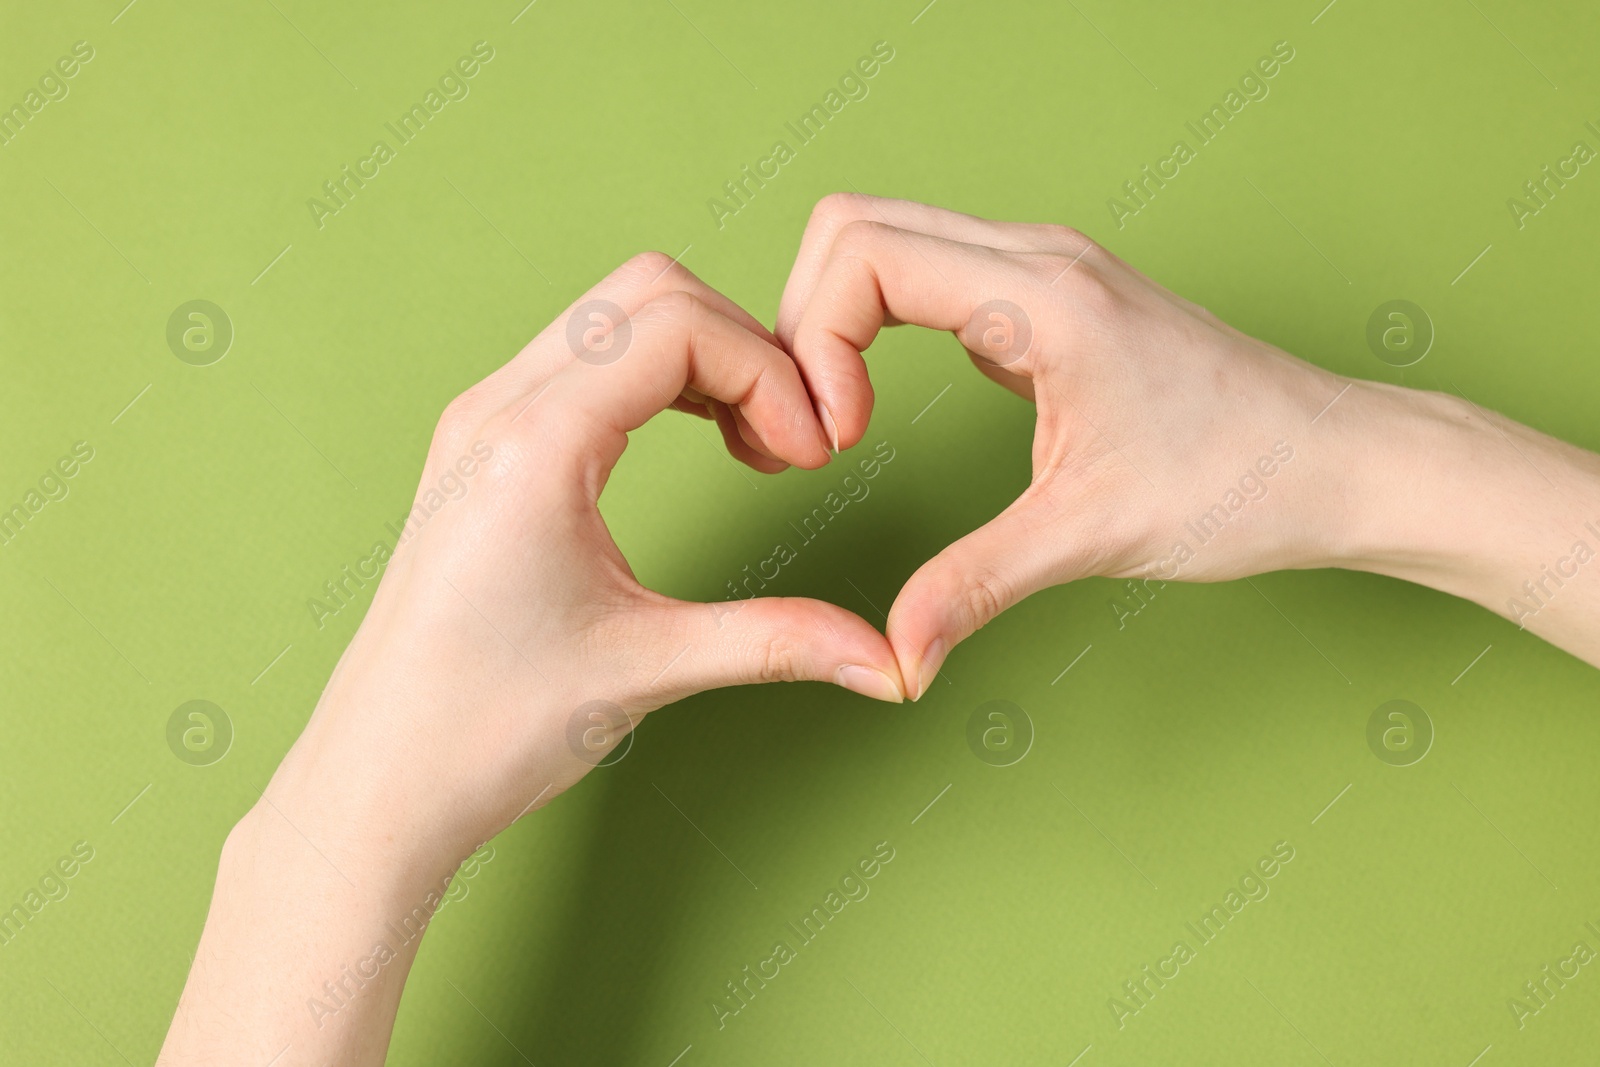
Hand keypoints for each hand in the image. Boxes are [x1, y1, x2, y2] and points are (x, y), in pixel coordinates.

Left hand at [281, 251, 907, 866]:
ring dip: (705, 358)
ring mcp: (481, 421)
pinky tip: (700, 442)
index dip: (771, 373)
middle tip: (792, 443)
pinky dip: (660, 377)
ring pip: (616, 313)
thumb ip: (778, 642)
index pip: (678, 325)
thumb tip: (892, 664)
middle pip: (650, 291)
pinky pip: (585, 357)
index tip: (813, 456)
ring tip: (757, 445)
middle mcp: (495, 410)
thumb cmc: (484, 730)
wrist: (378, 782)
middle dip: (745, 348)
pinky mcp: (483, 447)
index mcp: (530, 445)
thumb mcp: (647, 671)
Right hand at [775, 194, 1599, 692]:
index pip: (866, 253)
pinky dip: (880, 324)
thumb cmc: (1239, 482)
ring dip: (839, 319)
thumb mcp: (1090, 537)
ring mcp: (1046, 272)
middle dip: (806, 319)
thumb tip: (893, 659)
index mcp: (1043, 297)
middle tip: (814, 426)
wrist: (1337, 464)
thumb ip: (974, 586)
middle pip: (858, 225)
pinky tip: (888, 405)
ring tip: (840, 420)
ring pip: (890, 240)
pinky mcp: (1050, 300)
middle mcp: (1039, 259)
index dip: (816, 340)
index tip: (833, 437)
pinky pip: (932, 274)